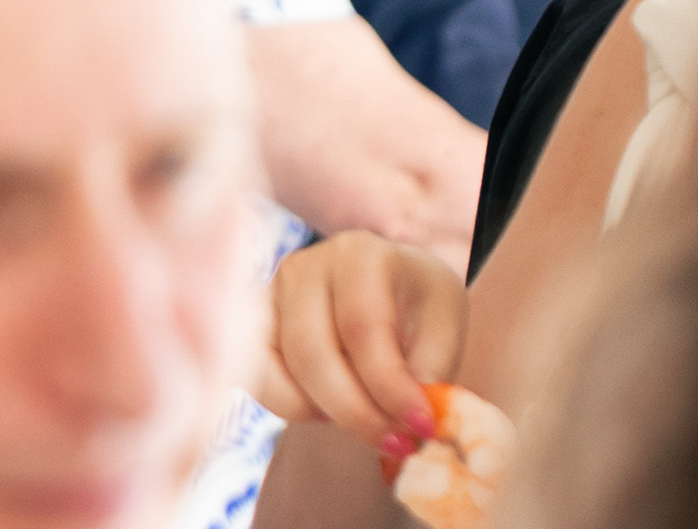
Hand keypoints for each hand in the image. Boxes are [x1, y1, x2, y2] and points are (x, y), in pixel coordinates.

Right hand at [251, 233, 466, 440]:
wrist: (388, 284)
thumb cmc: (418, 305)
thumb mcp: (446, 328)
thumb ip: (430, 372)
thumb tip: (411, 418)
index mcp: (360, 254)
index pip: (362, 327)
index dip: (389, 386)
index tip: (421, 427)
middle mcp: (305, 265)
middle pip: (313, 353)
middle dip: (356, 412)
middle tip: (396, 443)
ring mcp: (270, 292)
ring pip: (276, 368)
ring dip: (323, 412)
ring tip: (366, 422)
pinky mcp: (252, 322)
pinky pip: (253, 375)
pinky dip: (287, 405)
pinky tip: (325, 412)